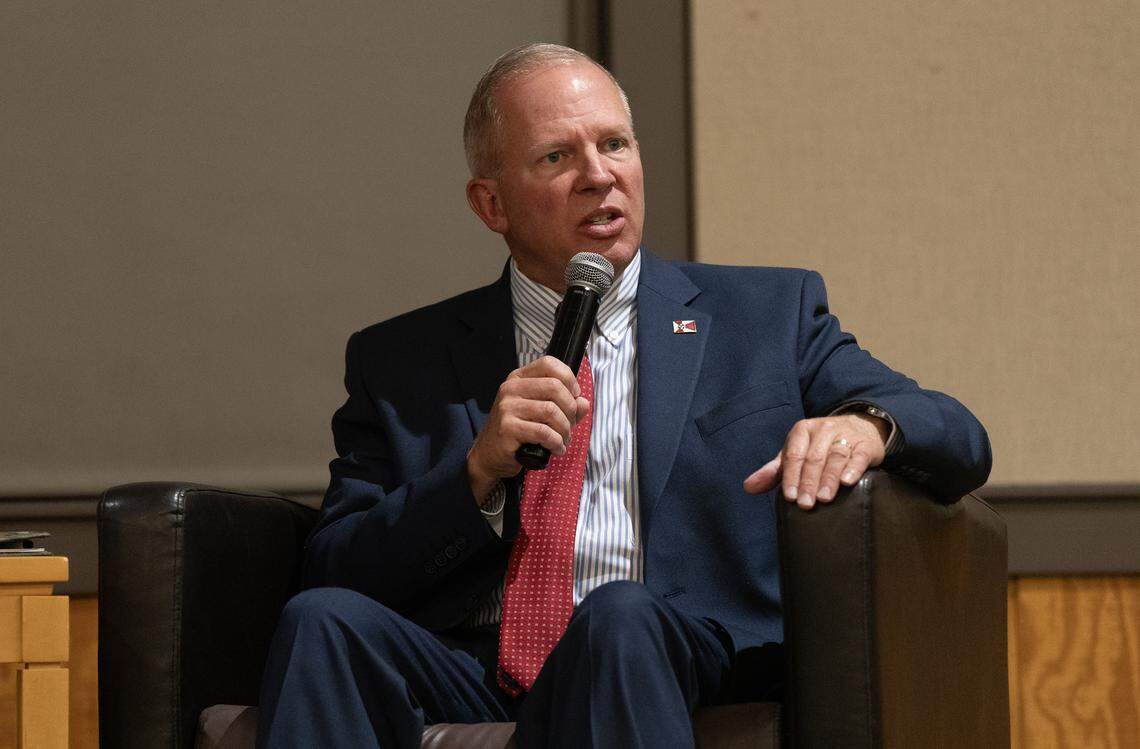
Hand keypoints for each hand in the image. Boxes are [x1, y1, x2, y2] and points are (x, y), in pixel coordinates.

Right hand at [466, 356, 590, 503]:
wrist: (489, 455)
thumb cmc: (518, 432)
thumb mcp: (541, 414)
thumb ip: (565, 406)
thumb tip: (583, 403)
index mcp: (519, 378)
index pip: (549, 363)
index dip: (569, 378)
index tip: (575, 397)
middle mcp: (511, 388)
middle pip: (554, 386)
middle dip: (570, 409)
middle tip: (570, 425)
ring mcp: (507, 407)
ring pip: (551, 411)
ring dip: (565, 429)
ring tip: (563, 440)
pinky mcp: (507, 428)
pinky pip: (543, 432)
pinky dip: (556, 443)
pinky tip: (556, 449)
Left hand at [743, 414, 888, 509]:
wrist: (858, 428)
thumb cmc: (819, 447)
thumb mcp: (795, 454)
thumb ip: (774, 471)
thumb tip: (748, 487)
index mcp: (802, 431)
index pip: (794, 455)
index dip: (791, 476)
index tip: (790, 497)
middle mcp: (823, 430)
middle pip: (814, 458)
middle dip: (808, 482)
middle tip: (806, 504)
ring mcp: (846, 436)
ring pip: (836, 456)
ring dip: (829, 478)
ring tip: (825, 498)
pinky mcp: (865, 445)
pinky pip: (859, 456)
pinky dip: (853, 468)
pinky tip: (848, 482)